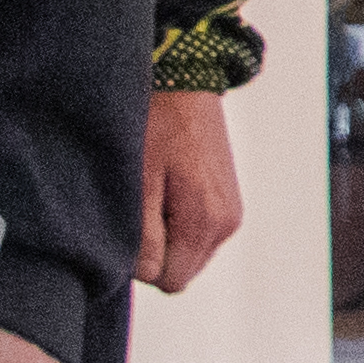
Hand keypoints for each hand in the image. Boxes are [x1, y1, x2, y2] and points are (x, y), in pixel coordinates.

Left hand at [141, 88, 242, 290]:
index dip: (142, 262)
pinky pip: (198, 234)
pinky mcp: (229, 200)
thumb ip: (143, 236)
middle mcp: (227, 223)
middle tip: (141, 207)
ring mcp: (231, 211)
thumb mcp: (139, 183)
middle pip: (182, 270)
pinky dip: (179, 223)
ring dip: (167, 237)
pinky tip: (168, 190)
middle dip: (156, 251)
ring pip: (189, 254)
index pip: (170, 280)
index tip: (131, 225)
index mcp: (207, 222)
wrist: (187, 82)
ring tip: (154, 194)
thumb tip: (147, 275)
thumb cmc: (157, 126)